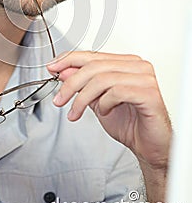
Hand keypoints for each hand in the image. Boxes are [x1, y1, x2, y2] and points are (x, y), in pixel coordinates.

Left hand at [47, 51, 171, 170]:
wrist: (149, 147)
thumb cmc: (129, 123)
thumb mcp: (97, 101)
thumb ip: (83, 85)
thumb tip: (63, 71)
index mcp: (125, 63)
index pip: (93, 55)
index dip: (69, 59)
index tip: (52, 68)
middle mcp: (137, 66)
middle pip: (94, 66)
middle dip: (71, 83)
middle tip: (59, 98)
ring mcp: (145, 78)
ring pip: (102, 78)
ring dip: (83, 98)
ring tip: (76, 112)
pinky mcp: (149, 93)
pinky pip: (116, 91)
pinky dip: (104, 103)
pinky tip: (104, 112)